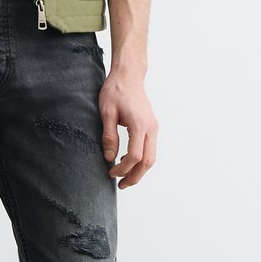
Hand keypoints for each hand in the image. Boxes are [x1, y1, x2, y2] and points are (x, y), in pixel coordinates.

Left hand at [99, 68, 157, 187]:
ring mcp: (153, 127)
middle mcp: (151, 128)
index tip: (111, 172)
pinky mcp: (152, 126)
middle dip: (135, 176)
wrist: (128, 75)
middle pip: (148, 161)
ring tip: (124, 177)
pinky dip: (141, 160)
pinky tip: (128, 161)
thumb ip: (109, 136)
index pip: (135, 156)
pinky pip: (150, 149)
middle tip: (121, 185)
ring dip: (139, 170)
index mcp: (139, 125)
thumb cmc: (116, 91)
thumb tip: (110, 158)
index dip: (123, 169)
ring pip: (152, 157)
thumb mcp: (106, 113)